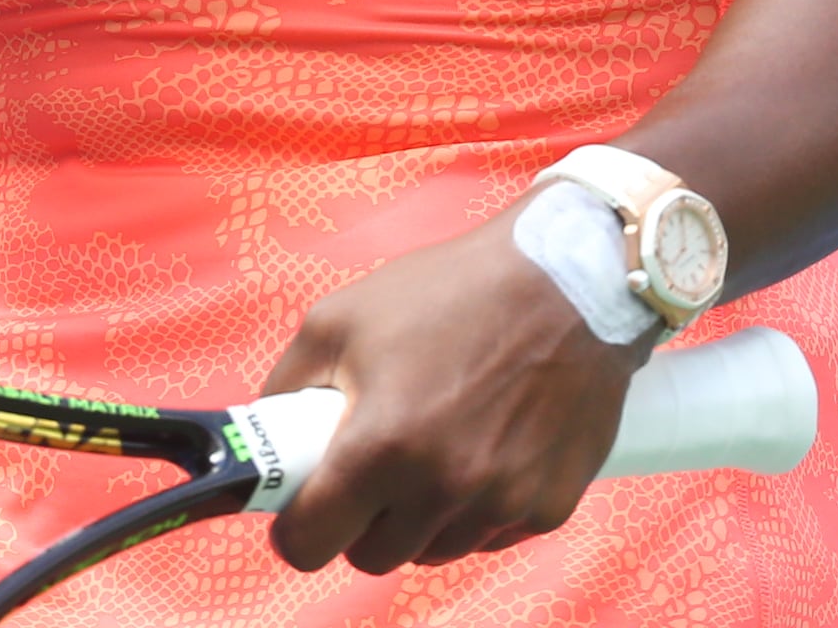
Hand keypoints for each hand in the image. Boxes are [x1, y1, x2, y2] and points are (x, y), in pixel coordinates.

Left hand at [258, 212, 652, 576]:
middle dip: (360, 522)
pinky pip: (490, 536)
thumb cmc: (450, 290)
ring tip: (430, 451)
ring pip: (433, 550)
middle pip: (373, 557)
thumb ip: (289, 386)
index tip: (302, 510)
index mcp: (382, 445)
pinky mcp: (550, 506)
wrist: (567, 279)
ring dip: (420, 519)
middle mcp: (444, 488)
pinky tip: (481, 451)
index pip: (312, 543)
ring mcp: (503, 503)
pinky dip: (476, 511)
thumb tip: (271, 435)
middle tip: (369, 472)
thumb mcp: (341, 317)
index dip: (296, 530)